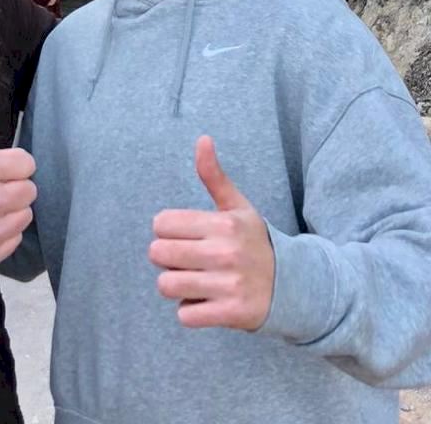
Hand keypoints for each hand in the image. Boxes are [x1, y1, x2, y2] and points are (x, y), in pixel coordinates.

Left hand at [149, 135, 273, 330]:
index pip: (162, 223)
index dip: (166, 230)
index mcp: (224, 223)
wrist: (296, 285)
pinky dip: (190, 310)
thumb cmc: (255, 242)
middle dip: (166, 257)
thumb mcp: (237, 207)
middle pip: (158, 253)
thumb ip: (214, 176)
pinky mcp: (232, 314)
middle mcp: (226, 252)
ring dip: (175, 285)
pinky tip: (206, 301)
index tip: (183, 234)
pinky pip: (185, 314)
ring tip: (194, 279)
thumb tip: (203, 139)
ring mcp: (229, 285)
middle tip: (186, 259)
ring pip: (167, 285)